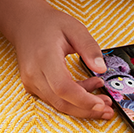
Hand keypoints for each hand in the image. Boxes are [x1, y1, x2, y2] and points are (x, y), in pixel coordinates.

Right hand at [6, 0, 113, 119]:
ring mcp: (31, 81)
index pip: (63, 87)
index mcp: (45, 57)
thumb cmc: (49, 24)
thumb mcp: (75, 28)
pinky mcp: (32, 85)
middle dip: (86, 109)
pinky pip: (54, 99)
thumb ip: (89, 48)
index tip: (101, 104)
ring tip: (102, 98)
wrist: (26, 23)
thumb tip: (102, 69)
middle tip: (108, 108)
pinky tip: (86, 89)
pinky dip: (72, 99)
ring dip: (82, 106)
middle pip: (61, 101)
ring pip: (58, 103)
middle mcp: (34, 72)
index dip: (83, 100)